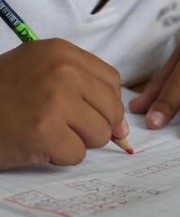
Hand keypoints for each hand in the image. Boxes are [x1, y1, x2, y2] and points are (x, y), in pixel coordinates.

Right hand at [0, 39, 126, 169]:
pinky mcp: (45, 132)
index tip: (98, 115)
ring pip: (100, 134)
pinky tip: (40, 144)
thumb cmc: (8, 94)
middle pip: (112, 110)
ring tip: (52, 132)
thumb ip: (88, 93)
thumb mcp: (47, 75)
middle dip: (96, 125)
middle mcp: (63, 71)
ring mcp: (55, 100)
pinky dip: (62, 155)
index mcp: (63, 53)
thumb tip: (123, 129)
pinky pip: (78, 154)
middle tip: (69, 126)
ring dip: (79, 141)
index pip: (112, 82)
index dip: (108, 104)